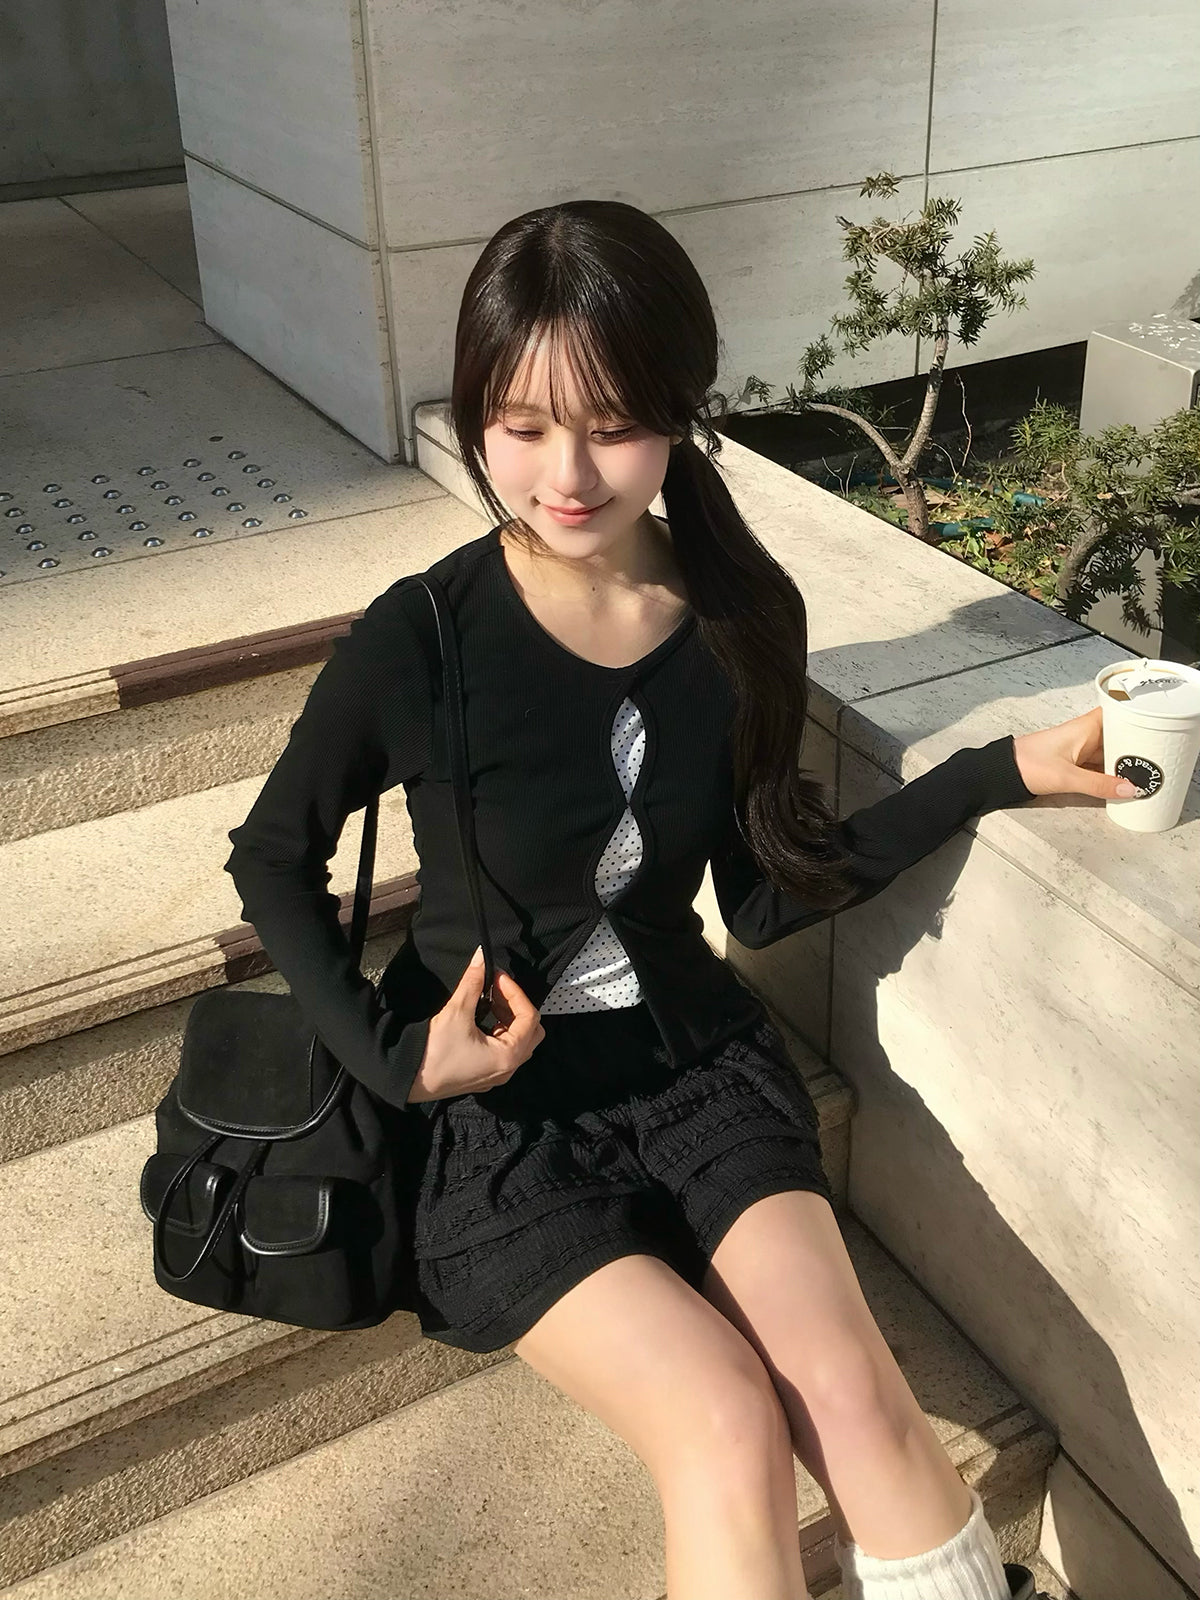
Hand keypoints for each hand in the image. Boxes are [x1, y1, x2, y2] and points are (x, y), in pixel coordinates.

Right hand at [405, 946, 544, 1102]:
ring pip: (518, 1040)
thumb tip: (481, 958)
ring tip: (488, 1000)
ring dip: (507, 1017)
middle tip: (496, 989)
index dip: (515, 992)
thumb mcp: (456, 1012)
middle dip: (516, 1005)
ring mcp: (497, 1074)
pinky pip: (503, 1049)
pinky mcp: (484, 1074)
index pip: (529, 1016)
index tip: (497, 977)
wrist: (408, 1078)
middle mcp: (508, 1068)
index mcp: (508, 1055)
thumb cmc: (434, 1053)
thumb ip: (473, 983)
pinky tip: (481, 1017)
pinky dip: (499, 1030)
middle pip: (530, 1030)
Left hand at [1011, 705, 1146, 799]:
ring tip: (1144, 771)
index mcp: (1085, 728)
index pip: (1117, 713)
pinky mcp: (1074, 763)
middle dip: (1134, 745)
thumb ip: (1098, 785)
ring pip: (1109, 751)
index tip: (1156, 727)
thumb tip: (1128, 790)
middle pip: (1118, 735)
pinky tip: (1121, 781)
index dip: (1136, 717)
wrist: (1001, 773)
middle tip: (1156, 756)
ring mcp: (1080, 749)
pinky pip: (1099, 764)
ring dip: (1122, 761)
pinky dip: (1110, 772)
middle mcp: (1085, 735)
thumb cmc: (1028, 764)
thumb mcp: (1067, 778)